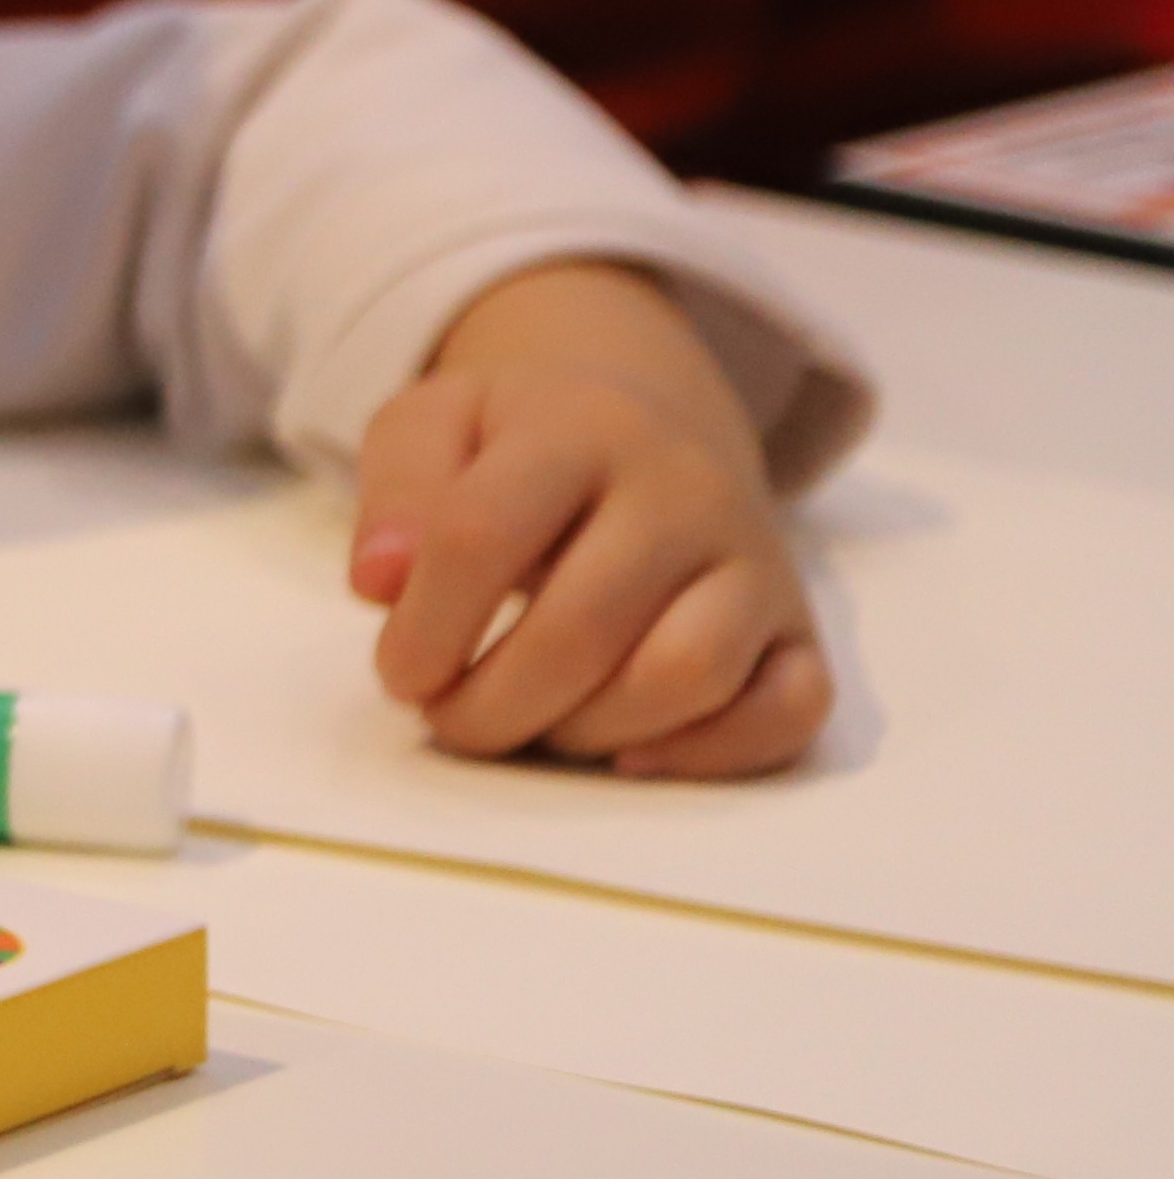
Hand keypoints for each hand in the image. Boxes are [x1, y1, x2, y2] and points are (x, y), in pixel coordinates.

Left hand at [350, 260, 828, 775]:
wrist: (648, 422)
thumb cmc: (518, 443)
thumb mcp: (436, 425)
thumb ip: (398, 489)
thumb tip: (380, 581)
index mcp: (580, 428)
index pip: (481, 534)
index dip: (424, 627)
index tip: (400, 674)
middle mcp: (686, 489)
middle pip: (583, 627)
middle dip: (492, 703)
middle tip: (450, 718)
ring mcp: (754, 560)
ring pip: (687, 674)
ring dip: (588, 731)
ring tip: (534, 725)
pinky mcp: (798, 627)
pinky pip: (787, 710)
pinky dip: (708, 754)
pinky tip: (625, 756)